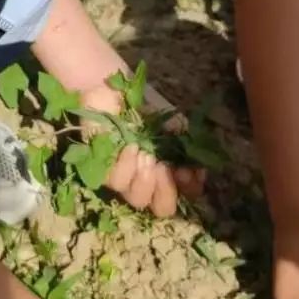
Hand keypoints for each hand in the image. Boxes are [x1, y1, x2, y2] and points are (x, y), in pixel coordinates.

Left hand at [83, 81, 205, 217]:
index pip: (186, 193)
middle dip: (167, 192)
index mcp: (168, 170)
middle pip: (162, 209)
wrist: (108, 89)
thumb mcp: (171, 122)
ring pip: (137, 200)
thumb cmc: (141, 106)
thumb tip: (196, 164)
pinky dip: (126, 165)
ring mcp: (125, 178)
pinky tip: (130, 147)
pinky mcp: (102, 170)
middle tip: (164, 167)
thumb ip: (186, 142)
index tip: (190, 171)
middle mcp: (147, 179)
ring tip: (145, 154)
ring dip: (145, 179)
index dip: (191, 188)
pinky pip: (116, 182)